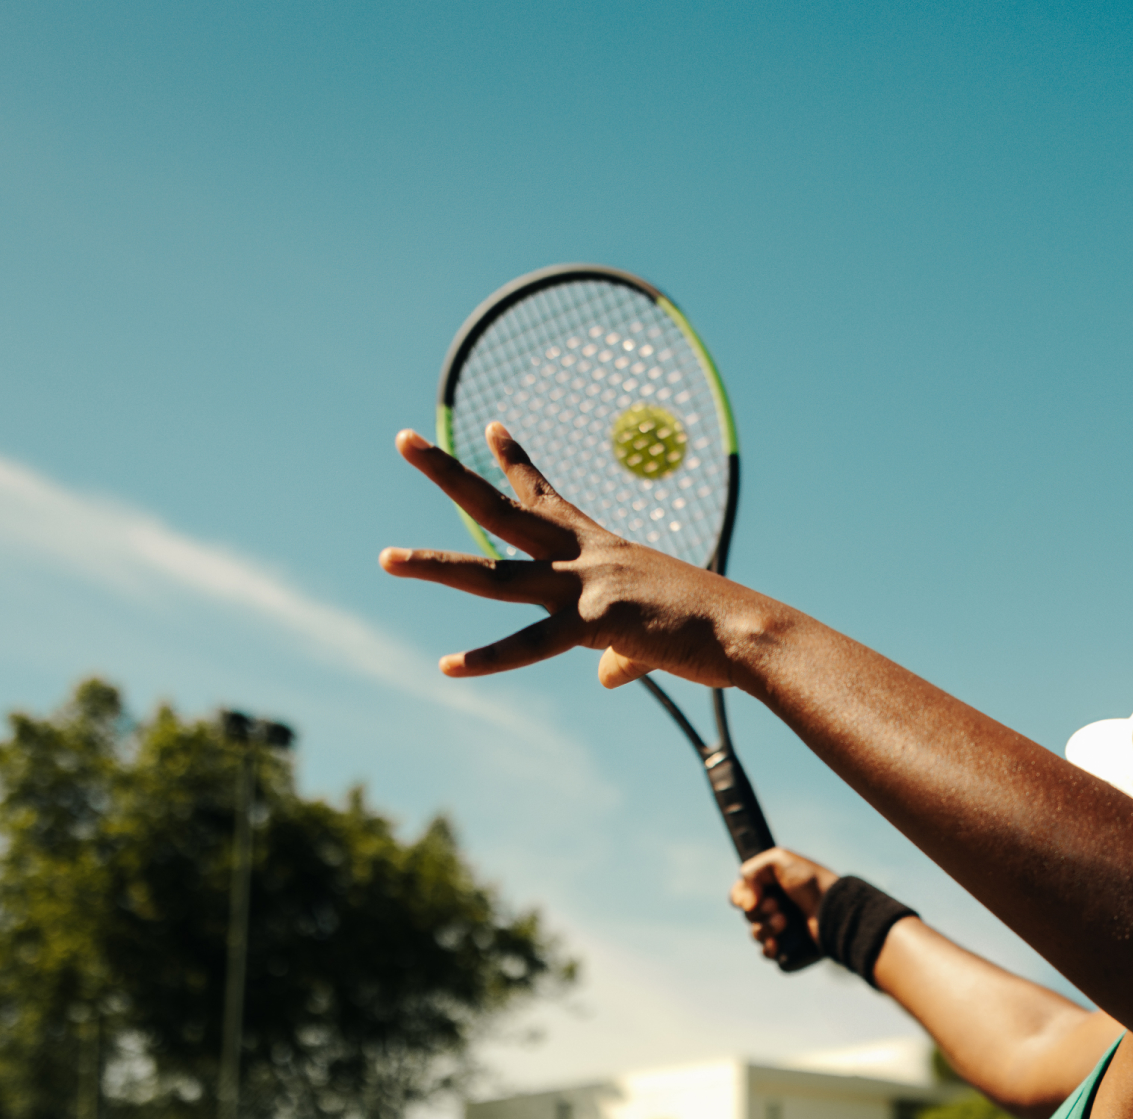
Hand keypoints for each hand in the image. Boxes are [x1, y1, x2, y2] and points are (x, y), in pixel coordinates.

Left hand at [377, 424, 790, 687]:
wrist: (748, 632)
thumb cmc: (716, 631)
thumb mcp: (660, 635)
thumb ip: (623, 656)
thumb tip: (607, 677)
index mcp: (604, 550)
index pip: (548, 498)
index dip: (515, 462)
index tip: (487, 427)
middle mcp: (585, 557)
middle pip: (502, 512)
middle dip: (450, 474)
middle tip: (404, 438)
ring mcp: (585, 587)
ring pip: (495, 575)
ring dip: (436, 566)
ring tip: (384, 559)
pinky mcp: (593, 624)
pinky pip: (530, 644)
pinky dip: (489, 659)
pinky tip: (448, 666)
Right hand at [731, 847, 839, 966]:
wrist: (833, 907)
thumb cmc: (810, 882)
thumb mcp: (778, 860)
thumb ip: (751, 872)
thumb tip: (746, 904)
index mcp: (771, 886)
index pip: (740, 895)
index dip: (741, 897)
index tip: (754, 897)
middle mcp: (775, 906)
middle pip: (747, 915)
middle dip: (760, 911)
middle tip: (779, 906)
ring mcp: (782, 928)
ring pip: (755, 934)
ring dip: (765, 928)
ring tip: (785, 922)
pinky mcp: (789, 946)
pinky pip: (767, 952)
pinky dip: (769, 948)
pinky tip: (777, 943)